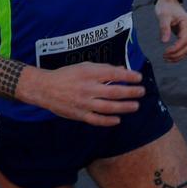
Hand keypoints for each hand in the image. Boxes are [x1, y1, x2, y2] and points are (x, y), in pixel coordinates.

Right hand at [16, 62, 145, 125]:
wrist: (45, 88)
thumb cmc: (67, 75)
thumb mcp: (84, 66)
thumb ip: (103, 68)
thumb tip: (122, 70)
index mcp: (89, 73)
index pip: (114, 74)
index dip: (128, 76)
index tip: (138, 77)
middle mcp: (87, 88)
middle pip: (114, 92)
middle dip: (131, 92)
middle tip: (141, 91)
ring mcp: (83, 103)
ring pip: (108, 107)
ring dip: (124, 107)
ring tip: (135, 106)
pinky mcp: (79, 114)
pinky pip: (96, 120)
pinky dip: (108, 121)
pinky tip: (118, 120)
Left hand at [155, 0, 186, 61]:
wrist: (167, 0)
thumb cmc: (165, 6)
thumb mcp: (163, 16)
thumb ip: (164, 28)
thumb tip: (164, 42)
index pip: (184, 41)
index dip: (175, 48)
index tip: (165, 52)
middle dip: (177, 55)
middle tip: (164, 57)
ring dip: (177, 56)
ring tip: (166, 59)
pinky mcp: (183, 34)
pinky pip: (183, 47)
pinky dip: (177, 53)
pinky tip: (169, 55)